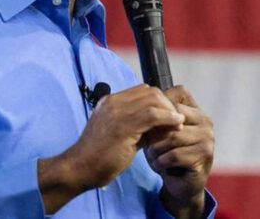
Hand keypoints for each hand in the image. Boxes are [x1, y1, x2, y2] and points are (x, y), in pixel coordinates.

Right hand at [38, 84, 184, 213]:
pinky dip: (168, 118)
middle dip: (167, 103)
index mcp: (109, 102)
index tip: (169, 114)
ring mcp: (117, 112)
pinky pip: (153, 114)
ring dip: (170, 110)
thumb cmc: (98, 156)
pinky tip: (176, 126)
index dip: (159, 101)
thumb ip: (135, 126)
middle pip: (150, 91)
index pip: (142, 91)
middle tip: (177, 118)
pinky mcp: (124, 126)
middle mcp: (113, 102)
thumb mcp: (116, 134)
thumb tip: (157, 125)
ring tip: (179, 123)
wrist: (80, 168)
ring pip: (154, 99)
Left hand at [146, 85, 213, 218]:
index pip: (177, 94)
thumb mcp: (159, 131)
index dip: (157, 108)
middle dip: (154, 132)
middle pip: (171, 117)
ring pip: (172, 137)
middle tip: (147, 144)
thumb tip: (143, 104)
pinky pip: (174, 155)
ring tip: (153, 156)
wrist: (180, 184)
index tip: (147, 123)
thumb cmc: (167, 153)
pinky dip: (161, 162)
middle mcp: (206, 121)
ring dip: (155, 149)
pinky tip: (159, 165)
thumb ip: (157, 116)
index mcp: (196, 111)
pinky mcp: (204, 157)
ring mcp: (208, 139)